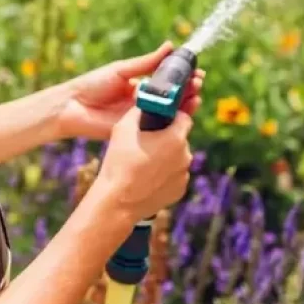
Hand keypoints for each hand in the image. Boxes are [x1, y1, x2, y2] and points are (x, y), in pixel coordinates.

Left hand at [58, 41, 204, 140]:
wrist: (73, 107)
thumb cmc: (94, 84)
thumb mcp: (123, 70)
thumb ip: (147, 62)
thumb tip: (170, 46)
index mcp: (141, 85)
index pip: (168, 80)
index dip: (183, 77)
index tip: (196, 72)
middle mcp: (144, 101)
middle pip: (172, 97)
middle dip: (188, 90)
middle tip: (199, 83)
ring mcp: (142, 117)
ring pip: (169, 112)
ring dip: (185, 105)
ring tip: (196, 96)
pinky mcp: (138, 132)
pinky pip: (158, 127)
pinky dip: (172, 121)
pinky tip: (184, 114)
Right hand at [95, 107, 193, 222]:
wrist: (117, 201)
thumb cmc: (119, 162)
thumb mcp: (123, 128)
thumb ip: (139, 110)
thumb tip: (146, 102)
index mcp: (176, 137)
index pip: (184, 117)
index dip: (172, 117)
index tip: (159, 121)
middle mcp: (186, 156)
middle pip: (180, 139)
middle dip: (167, 138)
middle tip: (146, 143)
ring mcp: (184, 175)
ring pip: (177, 158)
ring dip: (166, 158)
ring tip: (144, 163)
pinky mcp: (180, 191)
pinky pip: (175, 176)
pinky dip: (165, 175)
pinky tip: (148, 178)